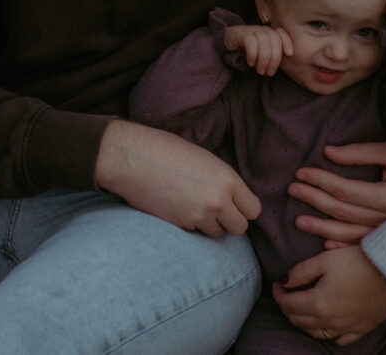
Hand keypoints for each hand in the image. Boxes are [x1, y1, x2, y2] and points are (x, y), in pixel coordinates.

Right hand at [95, 119, 260, 236]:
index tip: (234, 205)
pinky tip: (179, 208)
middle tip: (215, 211)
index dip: (244, 208)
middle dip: (230, 222)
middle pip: (240, 227)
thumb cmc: (168, 151)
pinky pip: (196, 234)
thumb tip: (233, 199)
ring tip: (193, 207)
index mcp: (228, 179)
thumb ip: (223, 181)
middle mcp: (218, 201)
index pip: (253, 209)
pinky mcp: (180, 226)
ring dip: (209, 226)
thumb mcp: (206, 160)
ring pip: (217, 234)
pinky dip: (191, 226)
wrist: (132, 158)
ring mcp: (199, 216)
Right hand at [224, 25, 293, 75]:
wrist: (228, 42)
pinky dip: (253, 54)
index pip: (281, 34)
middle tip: (268, 73)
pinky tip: (251, 63)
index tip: (290, 54)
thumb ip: (273, 54)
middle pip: (274, 41)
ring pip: (264, 42)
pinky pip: (251, 42)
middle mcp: (262, 30)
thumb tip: (286, 61)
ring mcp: (252, 30)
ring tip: (260, 70)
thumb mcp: (263, 52)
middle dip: (274, 59)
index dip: (287, 43)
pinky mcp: (242, 33)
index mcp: (269, 33)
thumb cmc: (248, 50)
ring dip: (263, 59)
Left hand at [273, 246, 385, 345]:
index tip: (277, 284)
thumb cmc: (359, 261)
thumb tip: (284, 281)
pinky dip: (328, 333)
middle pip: (299, 320)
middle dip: (288, 307)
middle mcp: (330, 321)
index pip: (288, 304)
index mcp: (318, 303)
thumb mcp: (325, 259)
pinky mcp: (362, 328)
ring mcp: (347, 327)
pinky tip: (327, 325)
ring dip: (304, 322)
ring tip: (302, 308)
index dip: (278, 294)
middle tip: (286, 294)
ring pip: (316, 333)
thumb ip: (301, 272)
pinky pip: (340, 339)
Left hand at [288, 141, 385, 247]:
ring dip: (321, 227)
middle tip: (292, 189)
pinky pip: (362, 247)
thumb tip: (328, 153)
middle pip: (341, 211)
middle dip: (313, 199)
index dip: (319, 179)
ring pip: (347, 232)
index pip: (343, 189)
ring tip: (299, 221)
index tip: (300, 172)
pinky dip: (342, 246)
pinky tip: (325, 245)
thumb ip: (360, 153)